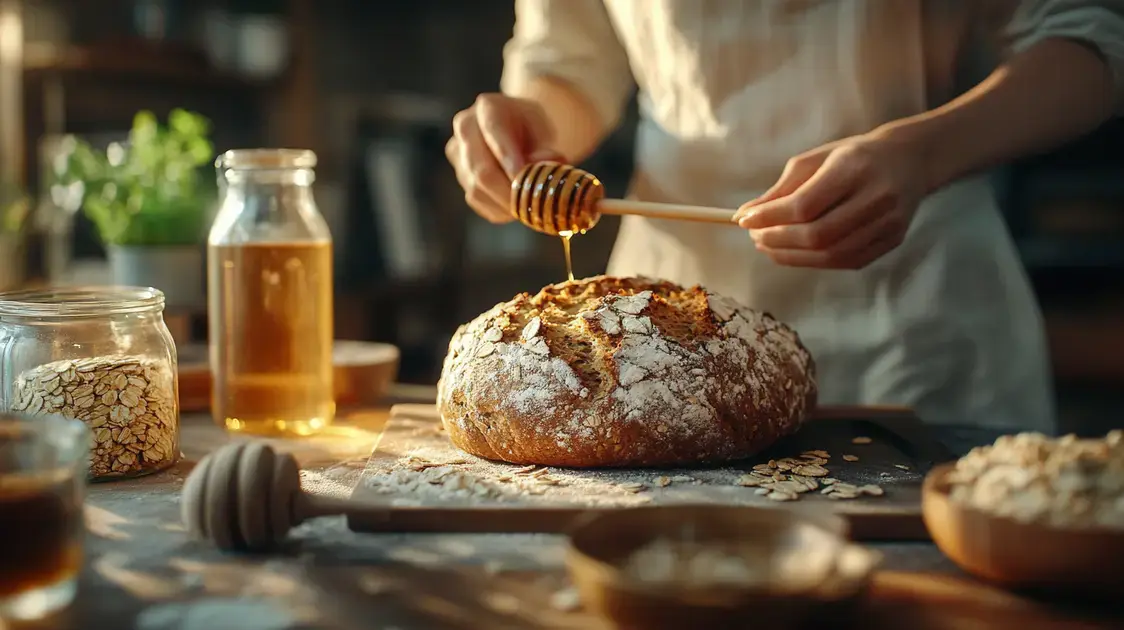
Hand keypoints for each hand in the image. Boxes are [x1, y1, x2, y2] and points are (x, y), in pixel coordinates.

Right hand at [445, 93, 563, 223]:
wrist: (517, 131)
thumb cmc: (532, 129)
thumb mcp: (545, 130)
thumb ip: (545, 149)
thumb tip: (546, 167)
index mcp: (488, 107)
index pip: (495, 132)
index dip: (510, 160)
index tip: (527, 181)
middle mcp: (466, 128)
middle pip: (481, 169)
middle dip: (509, 192)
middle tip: (531, 206)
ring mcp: (459, 154)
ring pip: (477, 189)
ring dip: (505, 204)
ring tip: (529, 207)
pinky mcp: (461, 176)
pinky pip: (477, 200)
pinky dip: (499, 209)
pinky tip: (516, 206)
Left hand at [733, 129, 926, 268]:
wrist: (910, 159)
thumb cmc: (853, 156)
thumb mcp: (816, 160)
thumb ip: (782, 188)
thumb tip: (745, 214)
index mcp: (855, 167)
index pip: (804, 204)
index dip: (770, 217)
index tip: (744, 220)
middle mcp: (876, 197)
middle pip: (817, 235)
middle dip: (778, 240)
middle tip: (755, 236)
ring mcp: (889, 223)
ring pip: (831, 254)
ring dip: (792, 256)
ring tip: (769, 246)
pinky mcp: (892, 241)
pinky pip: (846, 261)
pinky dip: (814, 262)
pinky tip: (794, 253)